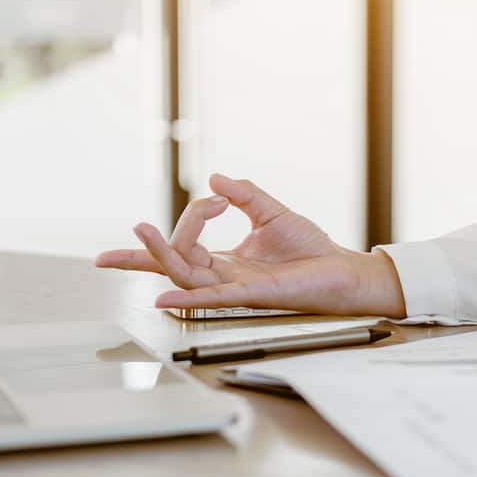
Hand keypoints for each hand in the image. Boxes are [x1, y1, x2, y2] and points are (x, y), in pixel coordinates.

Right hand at [95, 174, 406, 317]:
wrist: (341, 268)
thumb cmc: (311, 249)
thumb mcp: (271, 212)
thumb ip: (243, 194)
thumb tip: (214, 179)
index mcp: (226, 260)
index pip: (185, 244)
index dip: (191, 217)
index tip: (216, 198)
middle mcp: (224, 276)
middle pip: (176, 260)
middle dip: (148, 248)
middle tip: (136, 227)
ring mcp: (235, 287)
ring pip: (187, 274)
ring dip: (162, 255)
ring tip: (141, 233)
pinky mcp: (253, 295)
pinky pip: (213, 297)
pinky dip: (187, 295)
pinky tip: (161, 296)